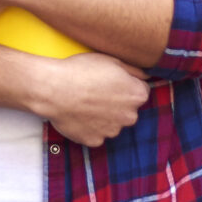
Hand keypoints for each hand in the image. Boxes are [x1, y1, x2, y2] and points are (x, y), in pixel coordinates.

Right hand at [22, 52, 150, 147]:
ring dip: (104, 116)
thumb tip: (146, 76)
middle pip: (128, 110)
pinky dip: (89, 127)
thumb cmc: (82, 70)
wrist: (54, 89)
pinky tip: (79, 115)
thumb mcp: (112, 60)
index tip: (111, 82)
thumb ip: (134, 70)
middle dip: (117, 104)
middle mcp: (130, 116)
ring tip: (85, 103)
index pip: (140, 92)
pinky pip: (96, 134)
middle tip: (97, 92)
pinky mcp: (95, 141)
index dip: (125, 86)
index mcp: (137, 95)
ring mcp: (112, 131)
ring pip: (112, 123)